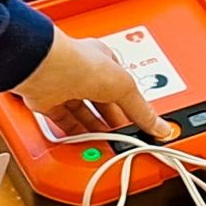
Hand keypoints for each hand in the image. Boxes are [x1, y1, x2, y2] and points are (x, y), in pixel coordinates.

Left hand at [15, 25, 172, 140]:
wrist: (45, 69)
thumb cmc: (81, 63)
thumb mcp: (124, 87)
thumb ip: (141, 110)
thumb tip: (159, 126)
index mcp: (104, 61)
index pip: (123, 88)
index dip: (133, 107)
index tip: (141, 125)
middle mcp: (83, 73)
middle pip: (102, 103)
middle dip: (112, 122)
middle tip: (123, 138)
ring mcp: (64, 87)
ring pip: (82, 113)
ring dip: (93, 129)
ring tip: (105, 144)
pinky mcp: (47, 101)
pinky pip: (63, 121)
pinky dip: (73, 133)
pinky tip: (82, 142)